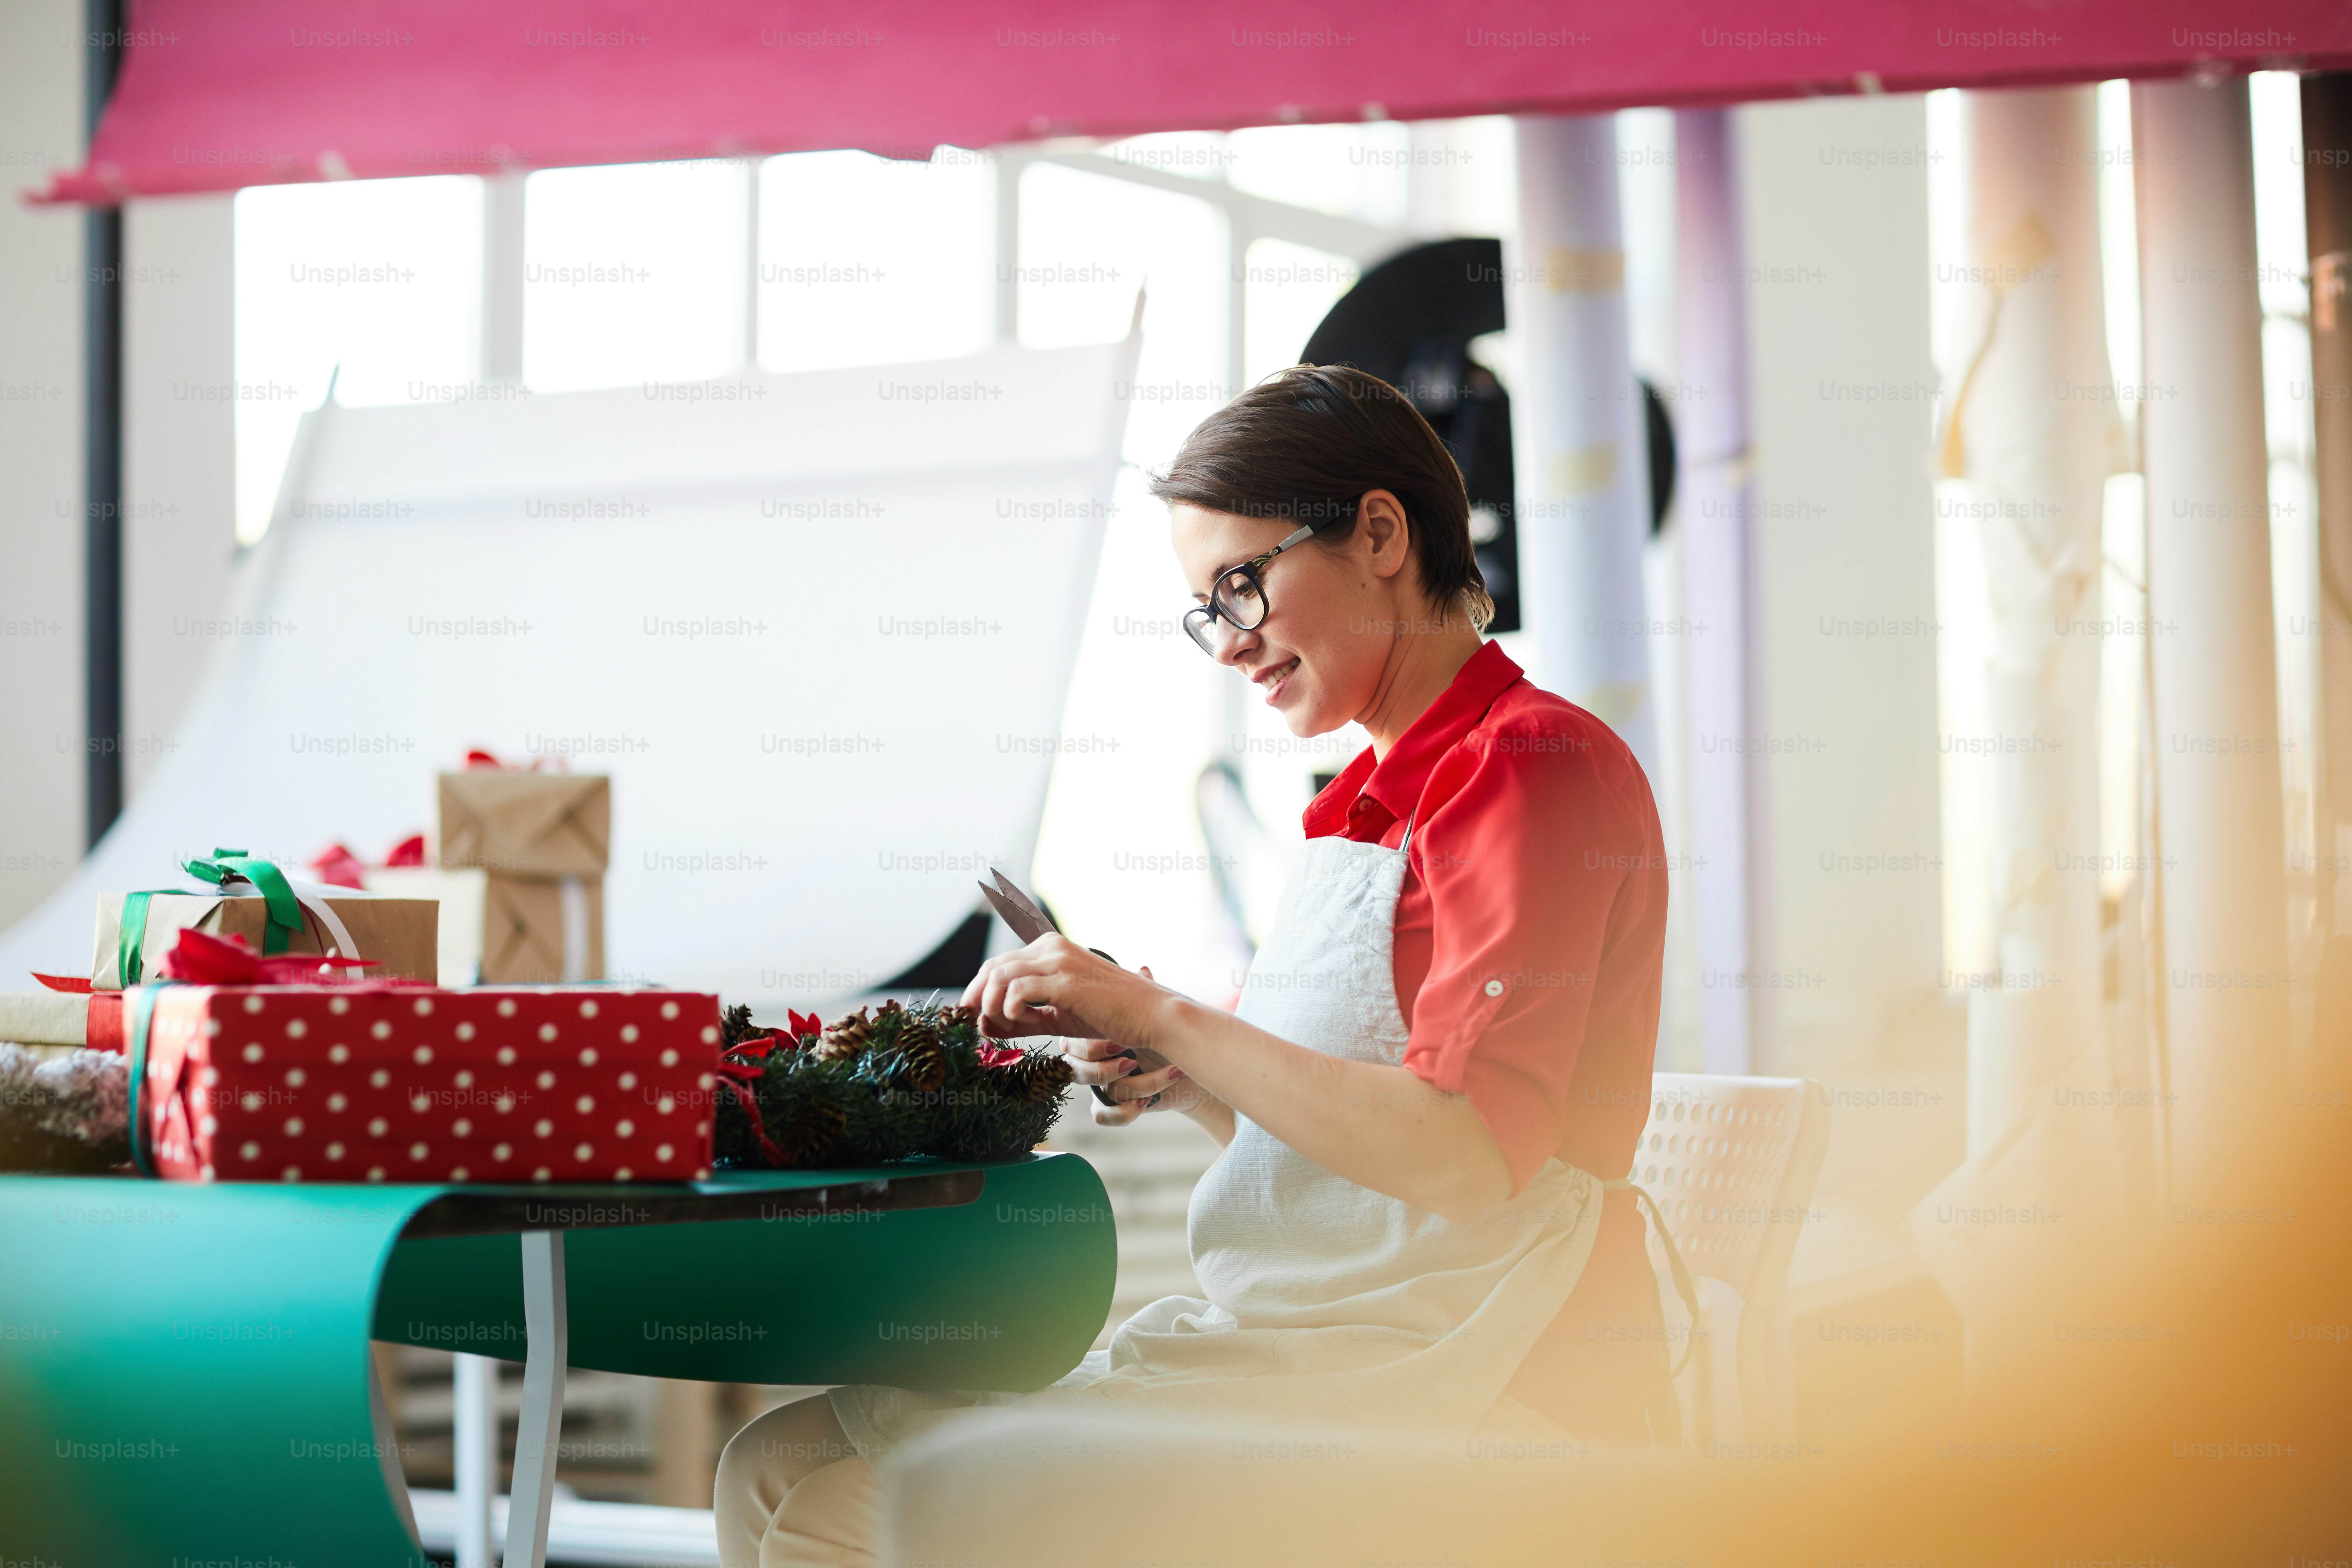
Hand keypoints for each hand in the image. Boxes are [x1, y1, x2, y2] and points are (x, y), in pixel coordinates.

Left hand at [960, 935, 1155, 1047]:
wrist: (1149, 1016)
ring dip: (989, 1004)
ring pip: (1000, 975)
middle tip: (972, 1024)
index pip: (998, 964)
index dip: (977, 991)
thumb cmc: (1108, 1016)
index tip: (970, 1017)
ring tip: (998, 1026)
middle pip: (992, 967)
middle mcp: (1050, 947)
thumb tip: (985, 1026)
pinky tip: (1021, 1022)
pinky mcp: (1065, 980)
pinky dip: (1009, 1009)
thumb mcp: (1057, 1016)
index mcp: (1049, 949)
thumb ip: (1022, 1018)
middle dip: (975, 998)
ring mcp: (1058, 961)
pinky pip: (1018, 990)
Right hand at [1056, 966, 1195, 1124]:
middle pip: (1077, 1072)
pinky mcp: (1115, 1107)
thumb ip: (1144, 993)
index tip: (1122, 1039)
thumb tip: (1143, 969)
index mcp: (1095, 1036)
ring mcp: (1103, 1086)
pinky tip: (1150, 1102)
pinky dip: (1127, 1111)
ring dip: (1141, 1084)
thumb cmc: (1169, 1039)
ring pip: (1104, 1092)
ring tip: (1168, 1073)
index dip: (1093, 1046)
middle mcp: (1094, 1062)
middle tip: (1134, 1059)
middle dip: (1107, 1068)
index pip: (1073, 1045)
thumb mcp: (1156, 1015)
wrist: (1194, 1070)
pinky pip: (1104, 1116)